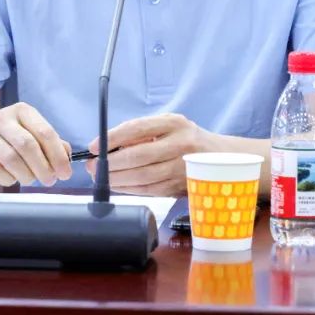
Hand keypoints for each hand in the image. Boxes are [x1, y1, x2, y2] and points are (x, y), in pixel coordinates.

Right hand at [0, 102, 71, 185]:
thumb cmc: (5, 139)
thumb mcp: (28, 133)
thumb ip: (49, 142)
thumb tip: (67, 155)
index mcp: (22, 111)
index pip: (45, 132)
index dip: (58, 155)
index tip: (65, 172)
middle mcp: (2, 118)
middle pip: (28, 146)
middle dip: (43, 167)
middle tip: (50, 180)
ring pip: (12, 159)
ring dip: (26, 175)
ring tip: (31, 179)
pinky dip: (9, 179)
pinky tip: (12, 178)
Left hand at [84, 113, 216, 196]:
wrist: (221, 158)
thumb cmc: (186, 139)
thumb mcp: (168, 126)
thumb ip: (141, 134)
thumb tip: (107, 146)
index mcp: (174, 123)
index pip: (137, 128)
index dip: (112, 138)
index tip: (93, 146)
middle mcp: (181, 143)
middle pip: (139, 156)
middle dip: (111, 164)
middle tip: (93, 167)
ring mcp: (183, 167)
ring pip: (143, 177)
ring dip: (117, 180)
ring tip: (101, 178)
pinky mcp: (182, 186)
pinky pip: (150, 190)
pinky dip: (130, 189)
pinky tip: (118, 186)